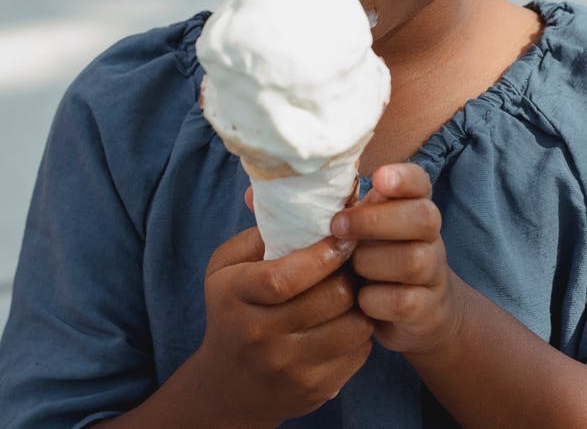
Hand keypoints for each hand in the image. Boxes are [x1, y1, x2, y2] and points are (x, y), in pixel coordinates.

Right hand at [194, 225, 372, 425]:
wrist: (228, 386)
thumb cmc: (232, 311)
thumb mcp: (227, 268)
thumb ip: (259, 233)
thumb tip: (302, 197)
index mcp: (234, 297)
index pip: (284, 277)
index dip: (323, 255)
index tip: (342, 238)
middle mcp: (258, 336)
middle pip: (328, 299)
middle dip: (348, 274)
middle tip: (352, 262)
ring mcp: (288, 367)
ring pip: (352, 326)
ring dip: (359, 303)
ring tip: (351, 290)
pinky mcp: (314, 388)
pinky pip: (358, 351)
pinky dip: (360, 331)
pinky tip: (346, 319)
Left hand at [331, 163, 462, 358]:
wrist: (415, 314)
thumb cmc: (376, 261)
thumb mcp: (366, 233)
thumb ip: (352, 210)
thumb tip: (312, 187)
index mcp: (414, 210)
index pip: (420, 183)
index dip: (404, 178)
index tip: (378, 177)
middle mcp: (430, 238)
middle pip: (423, 218)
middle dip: (376, 220)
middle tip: (338, 227)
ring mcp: (433, 274)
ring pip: (412, 260)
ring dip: (371, 262)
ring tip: (350, 268)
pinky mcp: (427, 309)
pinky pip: (403, 301)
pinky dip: (374, 300)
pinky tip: (360, 299)